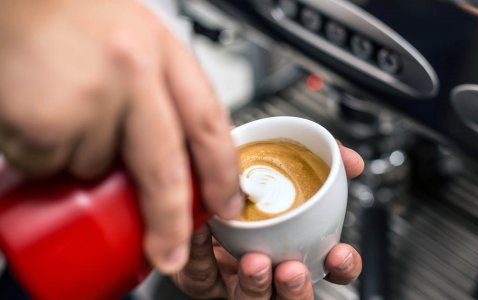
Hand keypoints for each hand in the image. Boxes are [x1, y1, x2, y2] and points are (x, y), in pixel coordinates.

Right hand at [0, 0, 242, 272]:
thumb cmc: (73, 15)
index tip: (228, 205)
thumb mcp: (137, 42)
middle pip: (165, 166)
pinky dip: (41, 156)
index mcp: (163, 52)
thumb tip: (178, 154)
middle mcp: (134, 72)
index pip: (210, 123)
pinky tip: (38, 115)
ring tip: (66, 112)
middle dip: (170, 219)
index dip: (224, 173)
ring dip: (82, 162)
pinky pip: (49, 164)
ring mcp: (91, 97)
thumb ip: (160, 92)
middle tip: (170, 250)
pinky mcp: (47, 119)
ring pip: (97, 167)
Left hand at [172, 143, 363, 298]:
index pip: (330, 268)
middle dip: (295, 288)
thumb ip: (323, 162)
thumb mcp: (289, 162)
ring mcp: (236, 279)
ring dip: (256, 285)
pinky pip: (200, 276)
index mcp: (299, 249)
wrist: (205, 177)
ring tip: (255, 262)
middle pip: (291, 296)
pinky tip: (202, 230)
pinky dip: (201, 254)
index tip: (339, 252)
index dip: (342, 266)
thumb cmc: (252, 180)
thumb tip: (350, 161)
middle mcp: (271, 270)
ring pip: (251, 299)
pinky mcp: (201, 276)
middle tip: (292, 269)